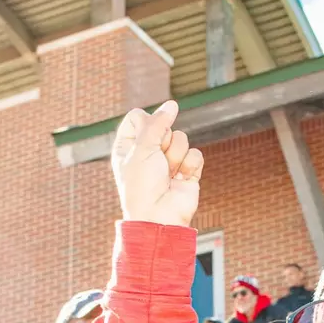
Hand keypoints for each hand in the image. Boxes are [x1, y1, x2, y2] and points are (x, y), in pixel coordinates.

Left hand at [110, 100, 204, 226]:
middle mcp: (148, 152)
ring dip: (175, 156)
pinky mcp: (188, 171)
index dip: (145, 122)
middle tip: (156, 162)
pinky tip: (181, 179)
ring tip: (168, 173)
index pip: (138, 117)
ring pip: (181, 138)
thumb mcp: (142, 149)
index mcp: (128, 146)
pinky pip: (195, 154)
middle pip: (163, 125)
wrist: (160, 217)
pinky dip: (190, 165)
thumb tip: (172, 104)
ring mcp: (169, 162)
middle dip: (163, 141)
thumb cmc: (142, 186)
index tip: (145, 138)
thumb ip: (157, 123)